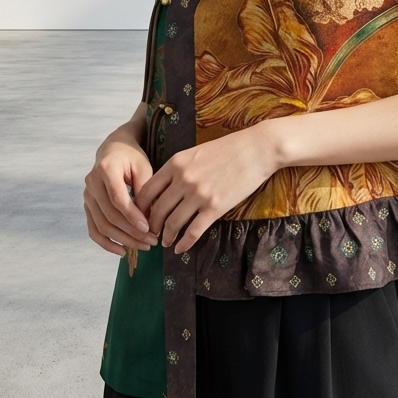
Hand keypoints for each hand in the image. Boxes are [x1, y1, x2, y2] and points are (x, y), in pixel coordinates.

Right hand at [83, 124, 159, 256]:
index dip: (132, 216)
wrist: (113, 149)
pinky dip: (106, 243)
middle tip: (152, 241)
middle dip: (131, 232)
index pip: (118, 199)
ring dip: (123, 240)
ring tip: (143, 246)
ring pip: (102, 225)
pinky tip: (122, 251)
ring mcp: (87, 196)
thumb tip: (150, 219)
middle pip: (110, 215)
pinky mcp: (87, 206)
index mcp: (107, 169)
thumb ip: (145, 190)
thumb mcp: (143, 166)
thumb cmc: (132, 158)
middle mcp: (92, 183)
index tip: (148, 229)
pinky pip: (93, 230)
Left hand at [135, 123, 279, 254]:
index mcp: (175, 163)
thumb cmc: (228, 148)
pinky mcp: (215, 207)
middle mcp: (183, 179)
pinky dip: (184, 243)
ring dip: (167, 236)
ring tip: (167, 242)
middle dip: (152, 226)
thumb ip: (179, 168)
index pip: (147, 190)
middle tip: (153, 233)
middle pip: (157, 210)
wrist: (256, 148)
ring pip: (173, 223)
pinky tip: (181, 249)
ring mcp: (198, 194)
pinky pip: (193, 231)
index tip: (142, 216)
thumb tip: (165, 189)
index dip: (141, 208)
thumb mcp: (196, 152)